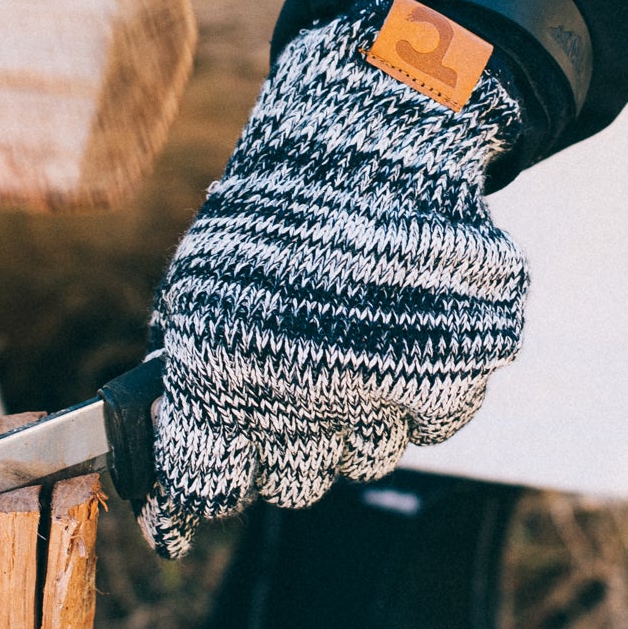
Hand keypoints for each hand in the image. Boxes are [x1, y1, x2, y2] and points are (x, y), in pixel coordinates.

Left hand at [142, 0, 530, 555]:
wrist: (370, 137)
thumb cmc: (275, 212)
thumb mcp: (198, 283)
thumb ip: (185, 373)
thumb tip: (173, 455)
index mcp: (219, 371)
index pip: (203, 487)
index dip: (203, 491)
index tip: (205, 488)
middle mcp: (299, 394)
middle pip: (291, 483)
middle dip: (286, 447)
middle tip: (294, 389)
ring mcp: (382, 387)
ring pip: (365, 456)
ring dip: (355, 415)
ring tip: (353, 342)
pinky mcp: (454, 370)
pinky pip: (433, 421)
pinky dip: (423, 387)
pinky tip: (404, 331)